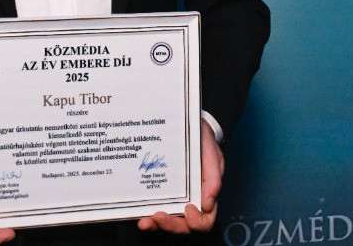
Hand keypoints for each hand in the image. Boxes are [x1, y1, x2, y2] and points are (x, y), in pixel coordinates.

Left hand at [137, 119, 223, 233]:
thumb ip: (213, 179)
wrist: (187, 126)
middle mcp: (189, 200)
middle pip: (183, 225)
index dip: (197, 222)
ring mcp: (174, 197)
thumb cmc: (203, 143)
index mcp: (205, 195)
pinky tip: (139, 214)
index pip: (204, 220)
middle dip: (171, 225)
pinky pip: (154, 207)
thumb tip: (207, 205)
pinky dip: (146, 213)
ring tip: (144, 221)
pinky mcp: (160, 190)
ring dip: (156, 224)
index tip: (189, 208)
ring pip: (167, 219)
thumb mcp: (212, 156)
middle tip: (159, 216)